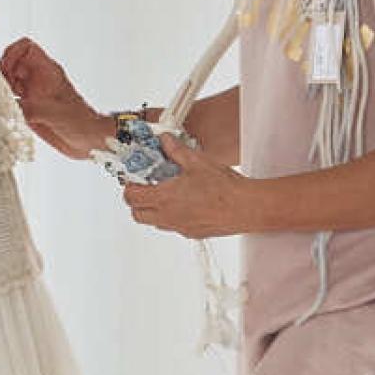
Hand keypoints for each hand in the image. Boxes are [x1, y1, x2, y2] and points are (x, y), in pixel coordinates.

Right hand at [0, 37, 111, 159]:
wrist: (89, 142)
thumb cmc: (81, 122)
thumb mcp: (56, 114)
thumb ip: (32, 109)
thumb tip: (11, 108)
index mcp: (47, 71)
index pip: (26, 47)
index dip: (12, 53)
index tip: (7, 69)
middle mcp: (37, 80)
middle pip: (10, 63)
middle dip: (1, 73)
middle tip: (2, 89)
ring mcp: (32, 95)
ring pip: (7, 81)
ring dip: (0, 89)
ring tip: (2, 102)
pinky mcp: (28, 110)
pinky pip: (8, 101)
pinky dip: (2, 105)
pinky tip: (5, 114)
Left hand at [122, 135, 254, 238]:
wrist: (245, 208)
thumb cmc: (224, 188)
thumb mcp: (196, 161)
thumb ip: (176, 150)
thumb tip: (165, 141)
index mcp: (164, 197)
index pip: (131, 197)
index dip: (129, 186)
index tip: (134, 178)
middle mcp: (168, 216)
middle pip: (137, 214)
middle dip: (137, 201)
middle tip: (146, 186)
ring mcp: (180, 227)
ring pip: (155, 222)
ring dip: (153, 209)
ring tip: (167, 193)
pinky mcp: (192, 233)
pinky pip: (173, 226)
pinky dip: (172, 216)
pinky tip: (186, 202)